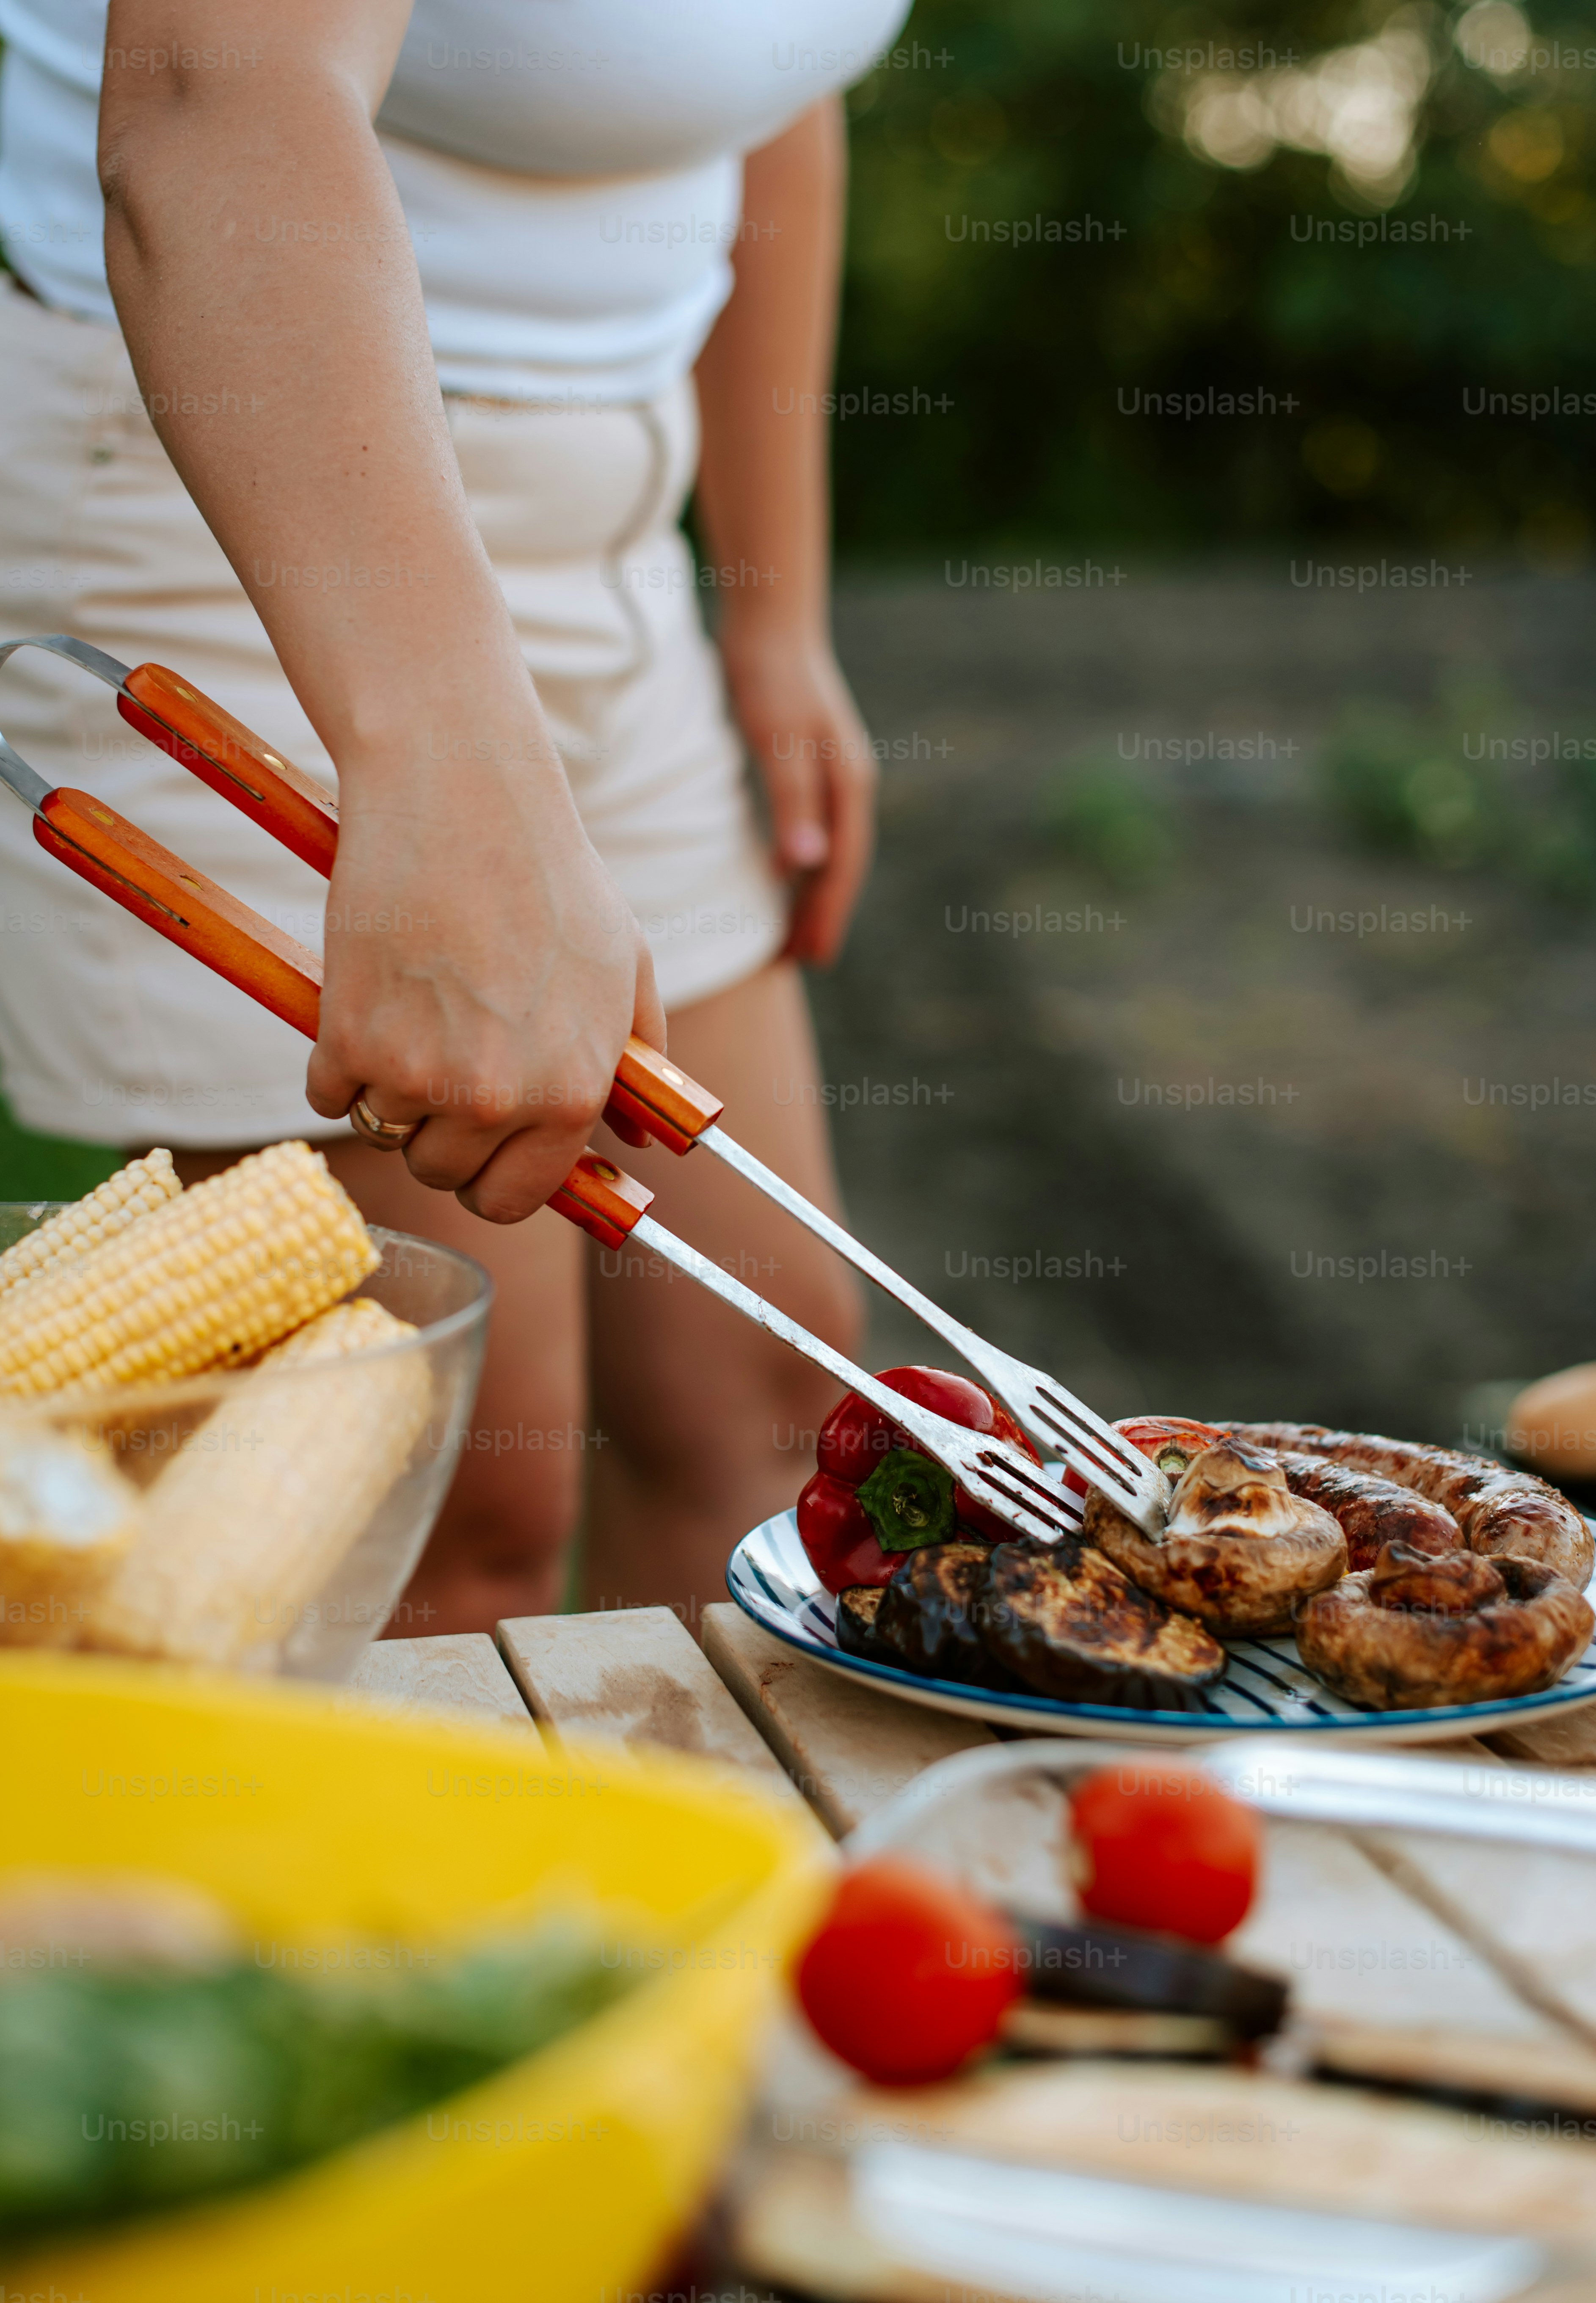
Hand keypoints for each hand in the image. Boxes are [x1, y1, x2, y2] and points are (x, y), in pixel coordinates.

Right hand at [306, 741, 662, 1222]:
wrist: (460, 798)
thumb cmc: (550, 875)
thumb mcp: (625, 968)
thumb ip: (637, 1059)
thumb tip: (638, 1140)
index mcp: (568, 1094)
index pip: (514, 1200)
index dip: (494, 1178)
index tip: (482, 1147)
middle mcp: (495, 1100)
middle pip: (443, 1173)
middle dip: (440, 1132)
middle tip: (443, 1061)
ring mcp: (417, 1076)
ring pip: (385, 1134)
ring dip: (390, 1093)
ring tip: (414, 1016)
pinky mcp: (349, 1042)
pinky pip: (328, 1096)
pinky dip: (337, 1064)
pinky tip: (368, 1003)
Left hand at [718, 625, 876, 965]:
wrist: (769, 623)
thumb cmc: (769, 678)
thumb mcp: (778, 741)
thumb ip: (792, 803)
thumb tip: (805, 867)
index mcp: (847, 785)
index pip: (841, 867)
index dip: (826, 915)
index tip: (810, 958)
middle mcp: (848, 784)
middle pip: (840, 866)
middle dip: (822, 916)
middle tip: (800, 962)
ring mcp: (832, 775)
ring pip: (827, 850)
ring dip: (811, 894)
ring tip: (791, 933)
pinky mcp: (810, 765)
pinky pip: (812, 829)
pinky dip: (800, 862)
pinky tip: (778, 875)